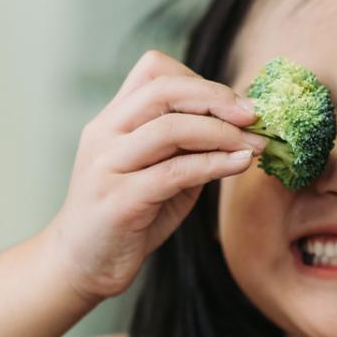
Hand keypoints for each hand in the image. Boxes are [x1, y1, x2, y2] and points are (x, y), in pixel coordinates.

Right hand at [43, 50, 266, 302]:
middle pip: (163, 90)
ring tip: (254, 145)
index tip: (236, 103)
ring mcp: (106, 166)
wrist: (82, 266)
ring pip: (170, 128)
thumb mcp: (158, 173)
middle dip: (216, 98)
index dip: (199, 80)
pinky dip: (214, 164)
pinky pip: (174, 172)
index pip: (153, 71)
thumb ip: (188, 148)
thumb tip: (242, 127)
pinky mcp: (118, 201)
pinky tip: (239, 165)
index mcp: (111, 120)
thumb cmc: (126, 218)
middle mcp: (103, 135)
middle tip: (254, 116)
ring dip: (222, 133)